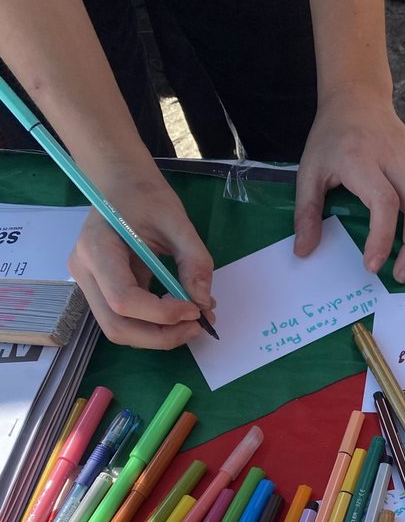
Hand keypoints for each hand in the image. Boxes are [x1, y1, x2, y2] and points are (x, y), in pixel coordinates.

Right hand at [68, 167, 213, 348]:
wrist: (122, 185)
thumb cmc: (144, 195)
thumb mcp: (176, 220)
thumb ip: (194, 260)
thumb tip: (204, 303)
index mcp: (96, 248)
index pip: (123, 299)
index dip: (162, 314)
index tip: (196, 309)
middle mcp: (85, 272)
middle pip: (117, 326)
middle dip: (161, 336)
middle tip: (198, 326)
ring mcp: (89, 285)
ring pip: (120, 330)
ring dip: (159, 335)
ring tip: (193, 320)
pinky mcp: (102, 292)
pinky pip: (126, 321)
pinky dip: (155, 326)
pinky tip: (180, 312)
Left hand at [293, 92, 404, 283]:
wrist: (355, 98)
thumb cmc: (331, 139)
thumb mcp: (308, 171)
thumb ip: (306, 212)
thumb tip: (303, 252)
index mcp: (363, 161)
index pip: (383, 202)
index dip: (382, 238)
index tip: (373, 266)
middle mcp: (396, 159)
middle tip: (402, 274)